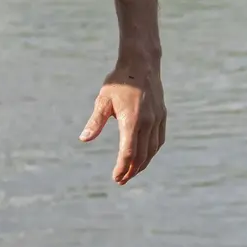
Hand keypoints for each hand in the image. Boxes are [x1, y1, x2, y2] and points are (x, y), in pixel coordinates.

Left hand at [79, 60, 165, 184]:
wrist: (141, 65)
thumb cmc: (118, 82)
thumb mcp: (102, 100)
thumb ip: (95, 122)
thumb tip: (83, 139)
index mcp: (132, 120)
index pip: (128, 152)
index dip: (122, 167)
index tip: (115, 178)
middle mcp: (148, 123)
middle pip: (141, 155)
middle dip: (131, 170)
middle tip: (121, 180)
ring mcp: (158, 120)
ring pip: (152, 150)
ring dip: (142, 164)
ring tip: (131, 173)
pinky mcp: (162, 117)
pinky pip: (159, 141)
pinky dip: (151, 153)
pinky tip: (145, 157)